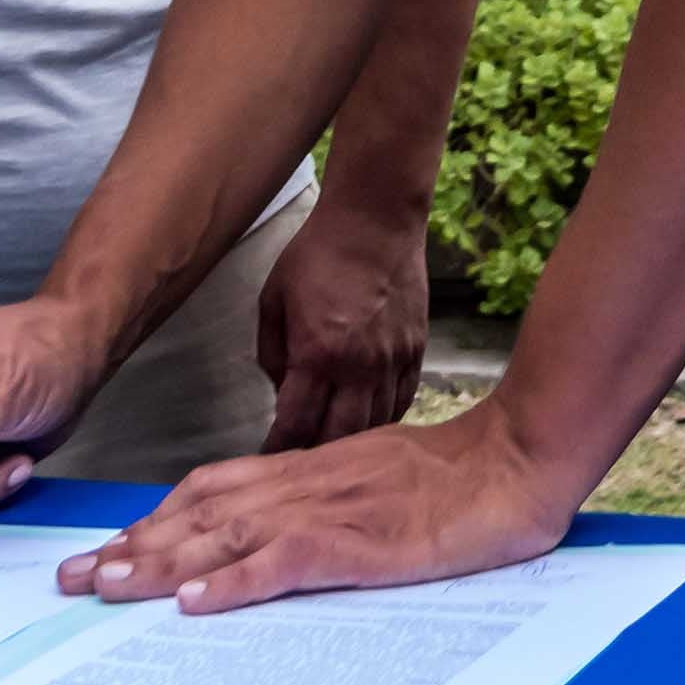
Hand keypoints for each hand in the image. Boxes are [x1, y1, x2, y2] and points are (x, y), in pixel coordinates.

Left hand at [58, 401, 574, 613]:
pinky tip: (196, 603)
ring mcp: (331, 512)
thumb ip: (328, 498)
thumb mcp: (378, 480)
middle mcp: (305, 485)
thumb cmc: (459, 476)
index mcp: (308, 471)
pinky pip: (285, 563)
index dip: (154, 520)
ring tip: (106, 588)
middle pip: (200, 514)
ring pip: (226, 536)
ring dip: (160, 564)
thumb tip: (283, 532)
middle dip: (132, 547)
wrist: (519, 458)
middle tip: (73, 578)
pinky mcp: (362, 545)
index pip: (212, 490)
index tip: (107, 548)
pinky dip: (235, 583)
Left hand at [253, 200, 431, 451]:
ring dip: (351, 442)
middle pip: (339, 437)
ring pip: (375, 425)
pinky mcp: (416, 352)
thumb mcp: (273, 298)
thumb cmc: (316, 254)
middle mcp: (360, 367)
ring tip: (332, 448)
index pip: (297, 424)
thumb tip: (281, 390)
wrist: (375, 222)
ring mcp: (393, 361)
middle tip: (299, 462)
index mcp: (318, 354)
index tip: (267, 460)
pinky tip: (368, 423)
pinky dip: (383, 420)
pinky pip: (403, 401)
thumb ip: (272, 351)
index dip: (279, 449)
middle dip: (315, 455)